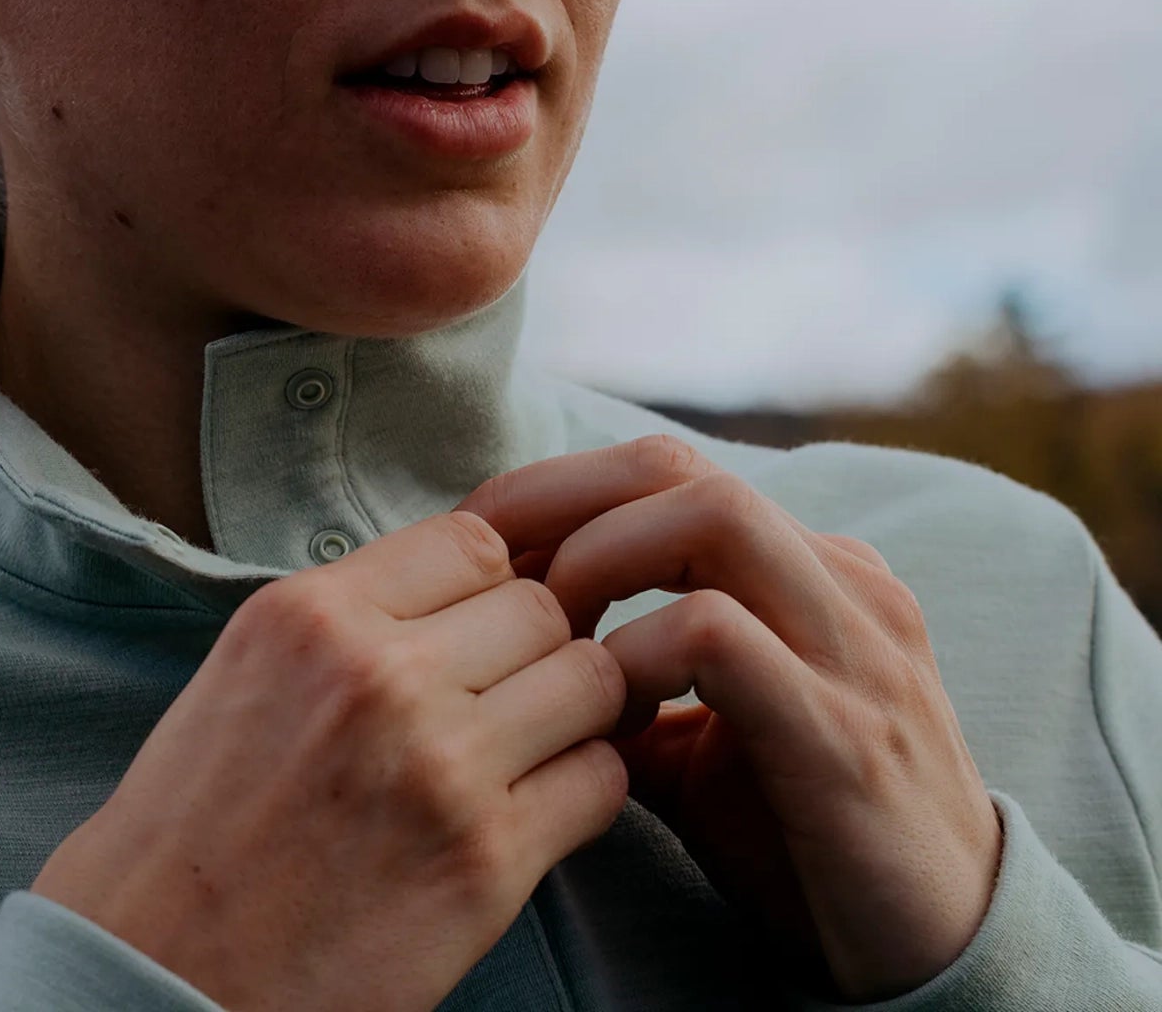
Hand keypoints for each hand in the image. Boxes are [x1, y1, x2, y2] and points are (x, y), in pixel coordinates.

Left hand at [457, 433, 1003, 1001]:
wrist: (945, 961)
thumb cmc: (808, 843)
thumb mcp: (701, 745)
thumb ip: (623, 682)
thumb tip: (506, 655)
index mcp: (811, 569)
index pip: (662, 472)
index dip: (557, 495)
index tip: (482, 554)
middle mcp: (841, 581)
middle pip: (674, 466)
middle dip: (559, 500)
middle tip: (492, 576)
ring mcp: (855, 647)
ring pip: (709, 514)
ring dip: (599, 559)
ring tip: (555, 637)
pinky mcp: (844, 732)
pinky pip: (716, 634)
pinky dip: (638, 654)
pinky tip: (613, 712)